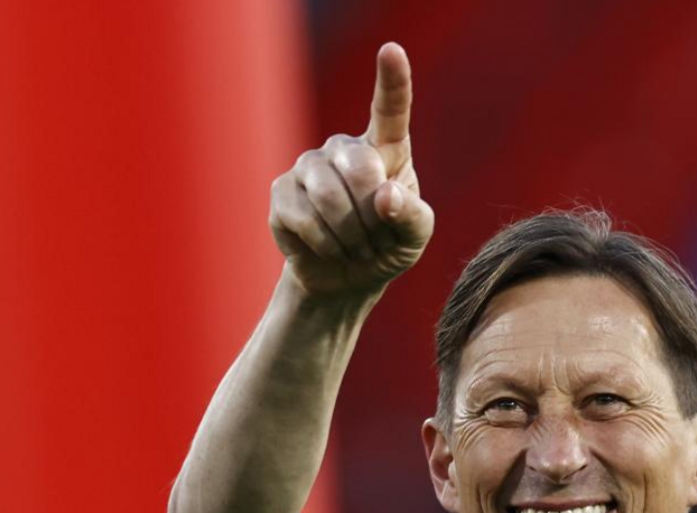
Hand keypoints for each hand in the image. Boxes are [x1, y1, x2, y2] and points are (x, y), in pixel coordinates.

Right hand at [268, 42, 433, 298]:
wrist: (347, 277)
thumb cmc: (388, 246)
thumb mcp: (415, 237)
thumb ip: (412, 215)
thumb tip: (385, 196)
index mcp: (385, 149)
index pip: (390, 109)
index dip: (392, 79)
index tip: (392, 50)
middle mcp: (344, 148)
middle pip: (359, 168)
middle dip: (372, 216)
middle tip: (379, 242)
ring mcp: (308, 166)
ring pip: (328, 196)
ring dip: (350, 235)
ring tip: (359, 250)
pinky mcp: (281, 192)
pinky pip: (303, 218)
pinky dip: (325, 244)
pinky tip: (332, 250)